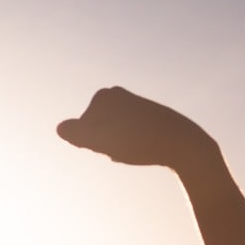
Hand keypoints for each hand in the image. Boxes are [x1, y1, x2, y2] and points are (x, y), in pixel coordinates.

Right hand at [57, 87, 218, 170]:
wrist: (184, 144)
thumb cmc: (141, 142)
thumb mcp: (103, 140)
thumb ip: (78, 134)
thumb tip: (60, 128)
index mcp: (104, 95)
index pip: (80, 129)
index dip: (93, 143)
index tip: (113, 142)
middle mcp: (116, 95)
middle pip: (94, 131)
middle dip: (104, 144)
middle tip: (125, 147)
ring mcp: (129, 105)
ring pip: (109, 136)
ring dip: (117, 147)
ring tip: (136, 149)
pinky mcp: (142, 117)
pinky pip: (124, 138)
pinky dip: (128, 147)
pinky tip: (143, 149)